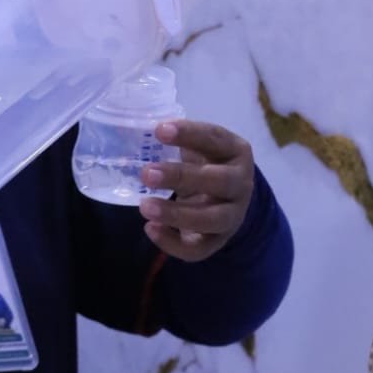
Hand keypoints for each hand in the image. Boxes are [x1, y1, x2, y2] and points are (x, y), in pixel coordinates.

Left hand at [138, 121, 253, 261]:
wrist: (226, 199)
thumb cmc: (204, 165)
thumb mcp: (197, 147)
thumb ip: (174, 138)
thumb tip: (131, 124)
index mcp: (235, 151)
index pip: (216, 139)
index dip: (189, 134)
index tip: (159, 130)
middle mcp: (241, 184)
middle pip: (219, 181)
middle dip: (181, 177)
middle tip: (146, 173)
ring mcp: (233, 215)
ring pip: (211, 219)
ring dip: (177, 214)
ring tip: (144, 206)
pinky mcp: (218, 241)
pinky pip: (200, 249)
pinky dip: (173, 242)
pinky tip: (150, 229)